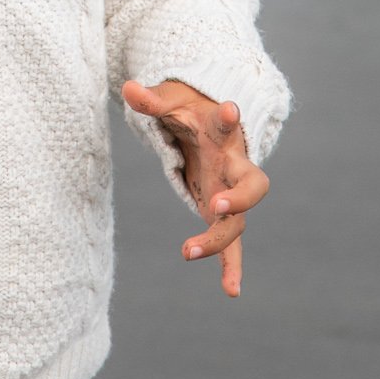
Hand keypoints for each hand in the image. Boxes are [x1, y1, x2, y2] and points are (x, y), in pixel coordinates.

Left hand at [122, 78, 269, 297]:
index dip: (230, 119)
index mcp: (222, 134)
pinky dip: (232, 266)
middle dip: (240, 198)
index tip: (230, 110)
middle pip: (253, 185)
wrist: (212, 124)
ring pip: (238, 221)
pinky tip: (231, 292)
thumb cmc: (190, 111)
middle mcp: (234, 165)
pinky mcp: (223, 212)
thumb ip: (151, 100)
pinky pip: (232, 245)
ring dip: (218, 240)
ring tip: (186, 252)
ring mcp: (231, 192)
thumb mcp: (170, 102)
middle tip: (216, 205)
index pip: (229, 126)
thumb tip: (126, 86)